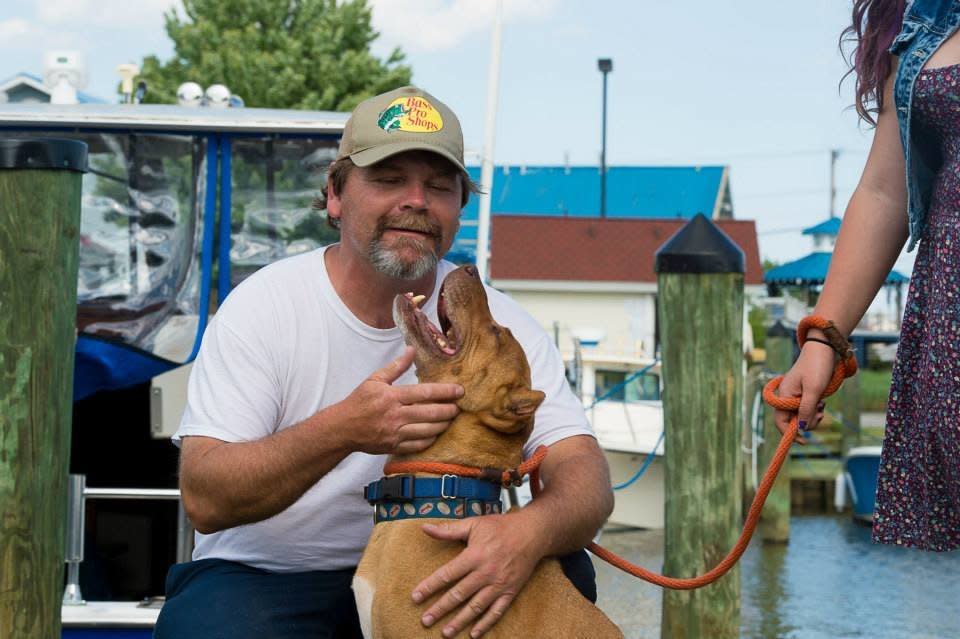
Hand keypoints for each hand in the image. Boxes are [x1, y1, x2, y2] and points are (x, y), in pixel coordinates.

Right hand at [335, 346, 462, 454]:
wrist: (342, 428)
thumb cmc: (359, 402)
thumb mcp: (374, 380)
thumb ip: (396, 367)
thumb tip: (412, 350)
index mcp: (391, 396)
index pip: (424, 393)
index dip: (445, 392)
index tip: (460, 390)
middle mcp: (395, 415)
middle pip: (430, 413)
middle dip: (449, 410)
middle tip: (459, 407)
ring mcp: (395, 433)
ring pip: (427, 431)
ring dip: (443, 425)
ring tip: (451, 419)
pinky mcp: (394, 447)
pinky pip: (418, 445)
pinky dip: (430, 440)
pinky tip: (436, 433)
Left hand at [412, 515, 540, 637]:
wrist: (533, 533)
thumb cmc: (501, 527)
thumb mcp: (474, 524)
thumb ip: (449, 529)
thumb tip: (424, 528)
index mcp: (475, 555)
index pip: (447, 574)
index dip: (430, 586)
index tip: (416, 597)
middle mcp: (486, 572)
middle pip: (459, 594)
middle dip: (440, 609)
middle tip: (425, 620)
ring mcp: (499, 584)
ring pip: (476, 607)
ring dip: (460, 621)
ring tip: (445, 632)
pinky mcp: (510, 591)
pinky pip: (497, 611)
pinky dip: (485, 624)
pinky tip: (474, 634)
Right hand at [773, 341, 833, 444]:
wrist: (823, 348)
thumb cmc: (817, 367)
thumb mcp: (814, 391)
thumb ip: (807, 410)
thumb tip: (803, 429)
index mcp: (784, 395)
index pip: (781, 422)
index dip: (791, 434)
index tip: (804, 441)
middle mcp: (786, 396)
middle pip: (792, 420)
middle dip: (806, 422)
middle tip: (820, 415)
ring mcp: (794, 394)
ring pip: (801, 414)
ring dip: (812, 415)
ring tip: (823, 406)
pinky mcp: (803, 392)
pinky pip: (806, 407)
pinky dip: (814, 408)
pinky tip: (822, 402)